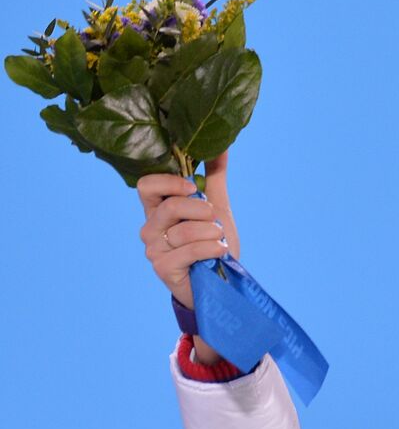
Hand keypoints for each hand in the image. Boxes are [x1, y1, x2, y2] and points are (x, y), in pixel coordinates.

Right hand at [136, 149, 238, 307]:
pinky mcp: (163, 268)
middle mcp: (150, 228)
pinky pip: (189, 250)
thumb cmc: (213, 245)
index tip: (193, 186)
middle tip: (215, 219)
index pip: (146, 185)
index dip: (169, 182)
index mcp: (158, 210)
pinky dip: (211, 248)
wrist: (221, 284)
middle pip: (170, 206)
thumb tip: (221, 144)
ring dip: (211, 233)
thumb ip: (214, 177)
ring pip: (184, 230)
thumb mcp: (217, 208)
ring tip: (219, 240)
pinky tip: (221, 251)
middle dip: (201, 210)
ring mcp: (154, 249)